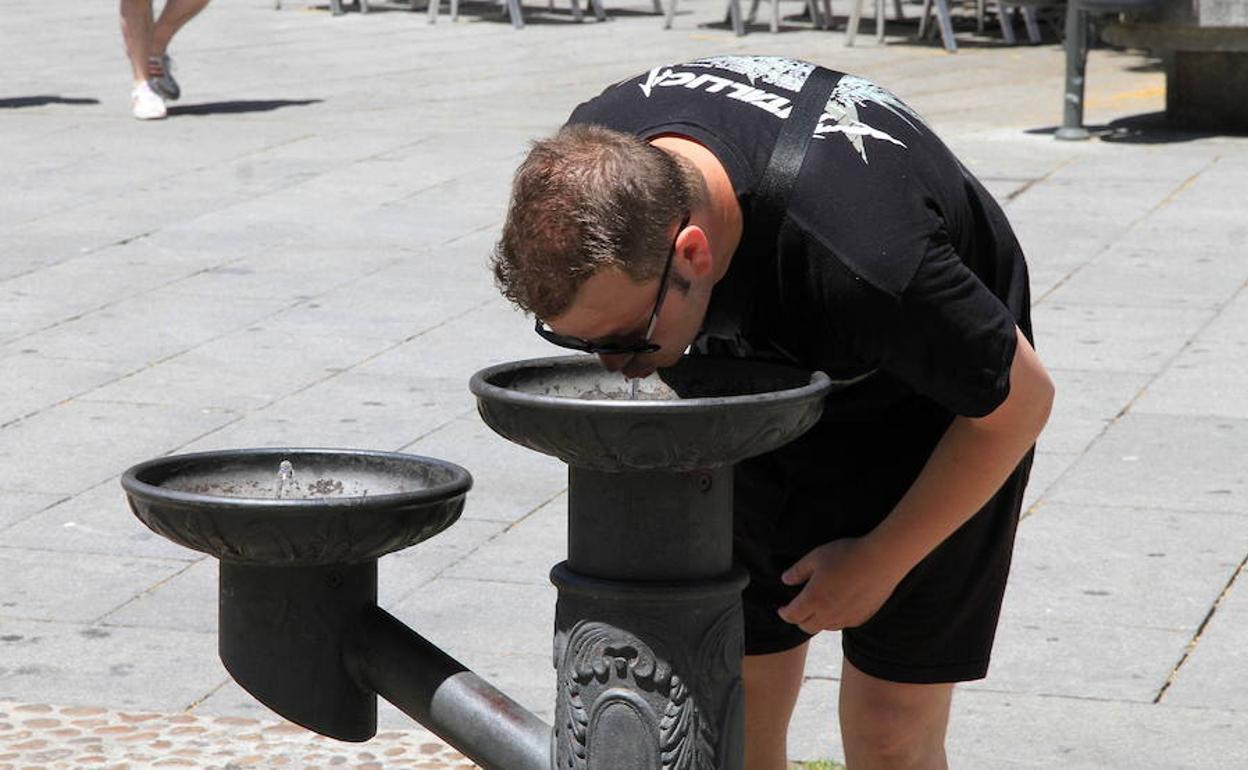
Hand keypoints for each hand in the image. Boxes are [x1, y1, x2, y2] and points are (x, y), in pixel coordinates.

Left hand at [776, 538, 905, 633]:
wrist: (881, 560)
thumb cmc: (847, 554)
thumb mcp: (816, 557)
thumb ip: (797, 571)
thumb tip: (785, 580)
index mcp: (814, 599)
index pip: (792, 616)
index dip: (784, 613)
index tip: (782, 609)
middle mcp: (828, 614)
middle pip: (806, 627)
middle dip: (798, 620)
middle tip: (797, 610)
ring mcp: (846, 618)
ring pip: (824, 627)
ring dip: (816, 620)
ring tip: (817, 608)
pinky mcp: (861, 618)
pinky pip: (842, 624)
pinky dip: (834, 620)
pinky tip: (836, 607)